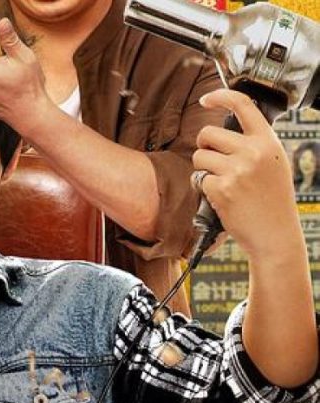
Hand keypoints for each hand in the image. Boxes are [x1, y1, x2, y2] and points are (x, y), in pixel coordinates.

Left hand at [193, 89, 297, 257]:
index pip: (243, 105)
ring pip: (199, 156)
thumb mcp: (274, 163)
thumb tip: (226, 128)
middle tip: (214, 160)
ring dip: (203, 169)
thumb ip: (254, 144)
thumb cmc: (272, 200)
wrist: (275, 233)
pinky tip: (223, 198)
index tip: (207, 99)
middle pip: (208, 133)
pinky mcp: (222, 189)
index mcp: (268, 142)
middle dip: (204, 146)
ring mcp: (237, 170)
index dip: (220, 97)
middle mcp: (253, 152)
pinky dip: (205, 188)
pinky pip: (198, 179)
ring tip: (222, 181)